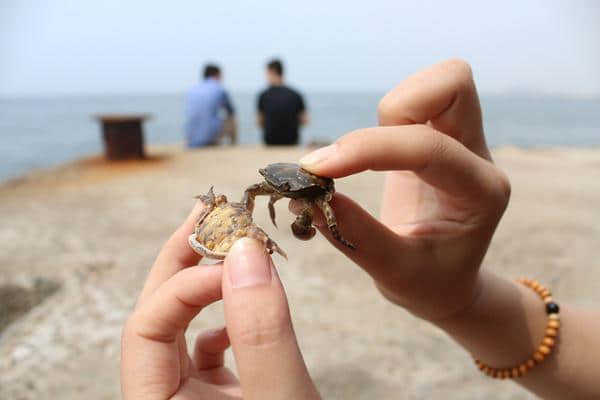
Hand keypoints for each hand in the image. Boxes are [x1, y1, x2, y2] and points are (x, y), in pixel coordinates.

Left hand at [121, 203, 319, 398]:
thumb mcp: (279, 397)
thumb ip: (261, 333)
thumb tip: (244, 251)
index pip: (146, 326)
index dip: (187, 285)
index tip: (239, 260)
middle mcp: (165, 397)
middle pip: (154, 316)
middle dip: (184, 260)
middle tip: (211, 213)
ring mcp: (189, 396)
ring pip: (178, 326)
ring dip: (205, 283)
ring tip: (233, 248)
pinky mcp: (216, 395)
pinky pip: (203, 345)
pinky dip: (226, 317)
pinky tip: (250, 310)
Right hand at [295, 59, 510, 321]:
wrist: (447, 280)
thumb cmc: (428, 283)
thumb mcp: (394, 273)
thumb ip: (356, 235)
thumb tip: (305, 196)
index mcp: (481, 193)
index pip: (428, 149)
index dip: (367, 150)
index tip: (315, 170)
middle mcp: (478, 157)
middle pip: (454, 82)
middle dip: (396, 106)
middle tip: (356, 154)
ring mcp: (462, 141)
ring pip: (436, 81)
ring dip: (387, 112)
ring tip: (363, 158)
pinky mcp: (439, 135)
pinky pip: (416, 98)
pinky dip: (384, 116)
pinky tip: (370, 152)